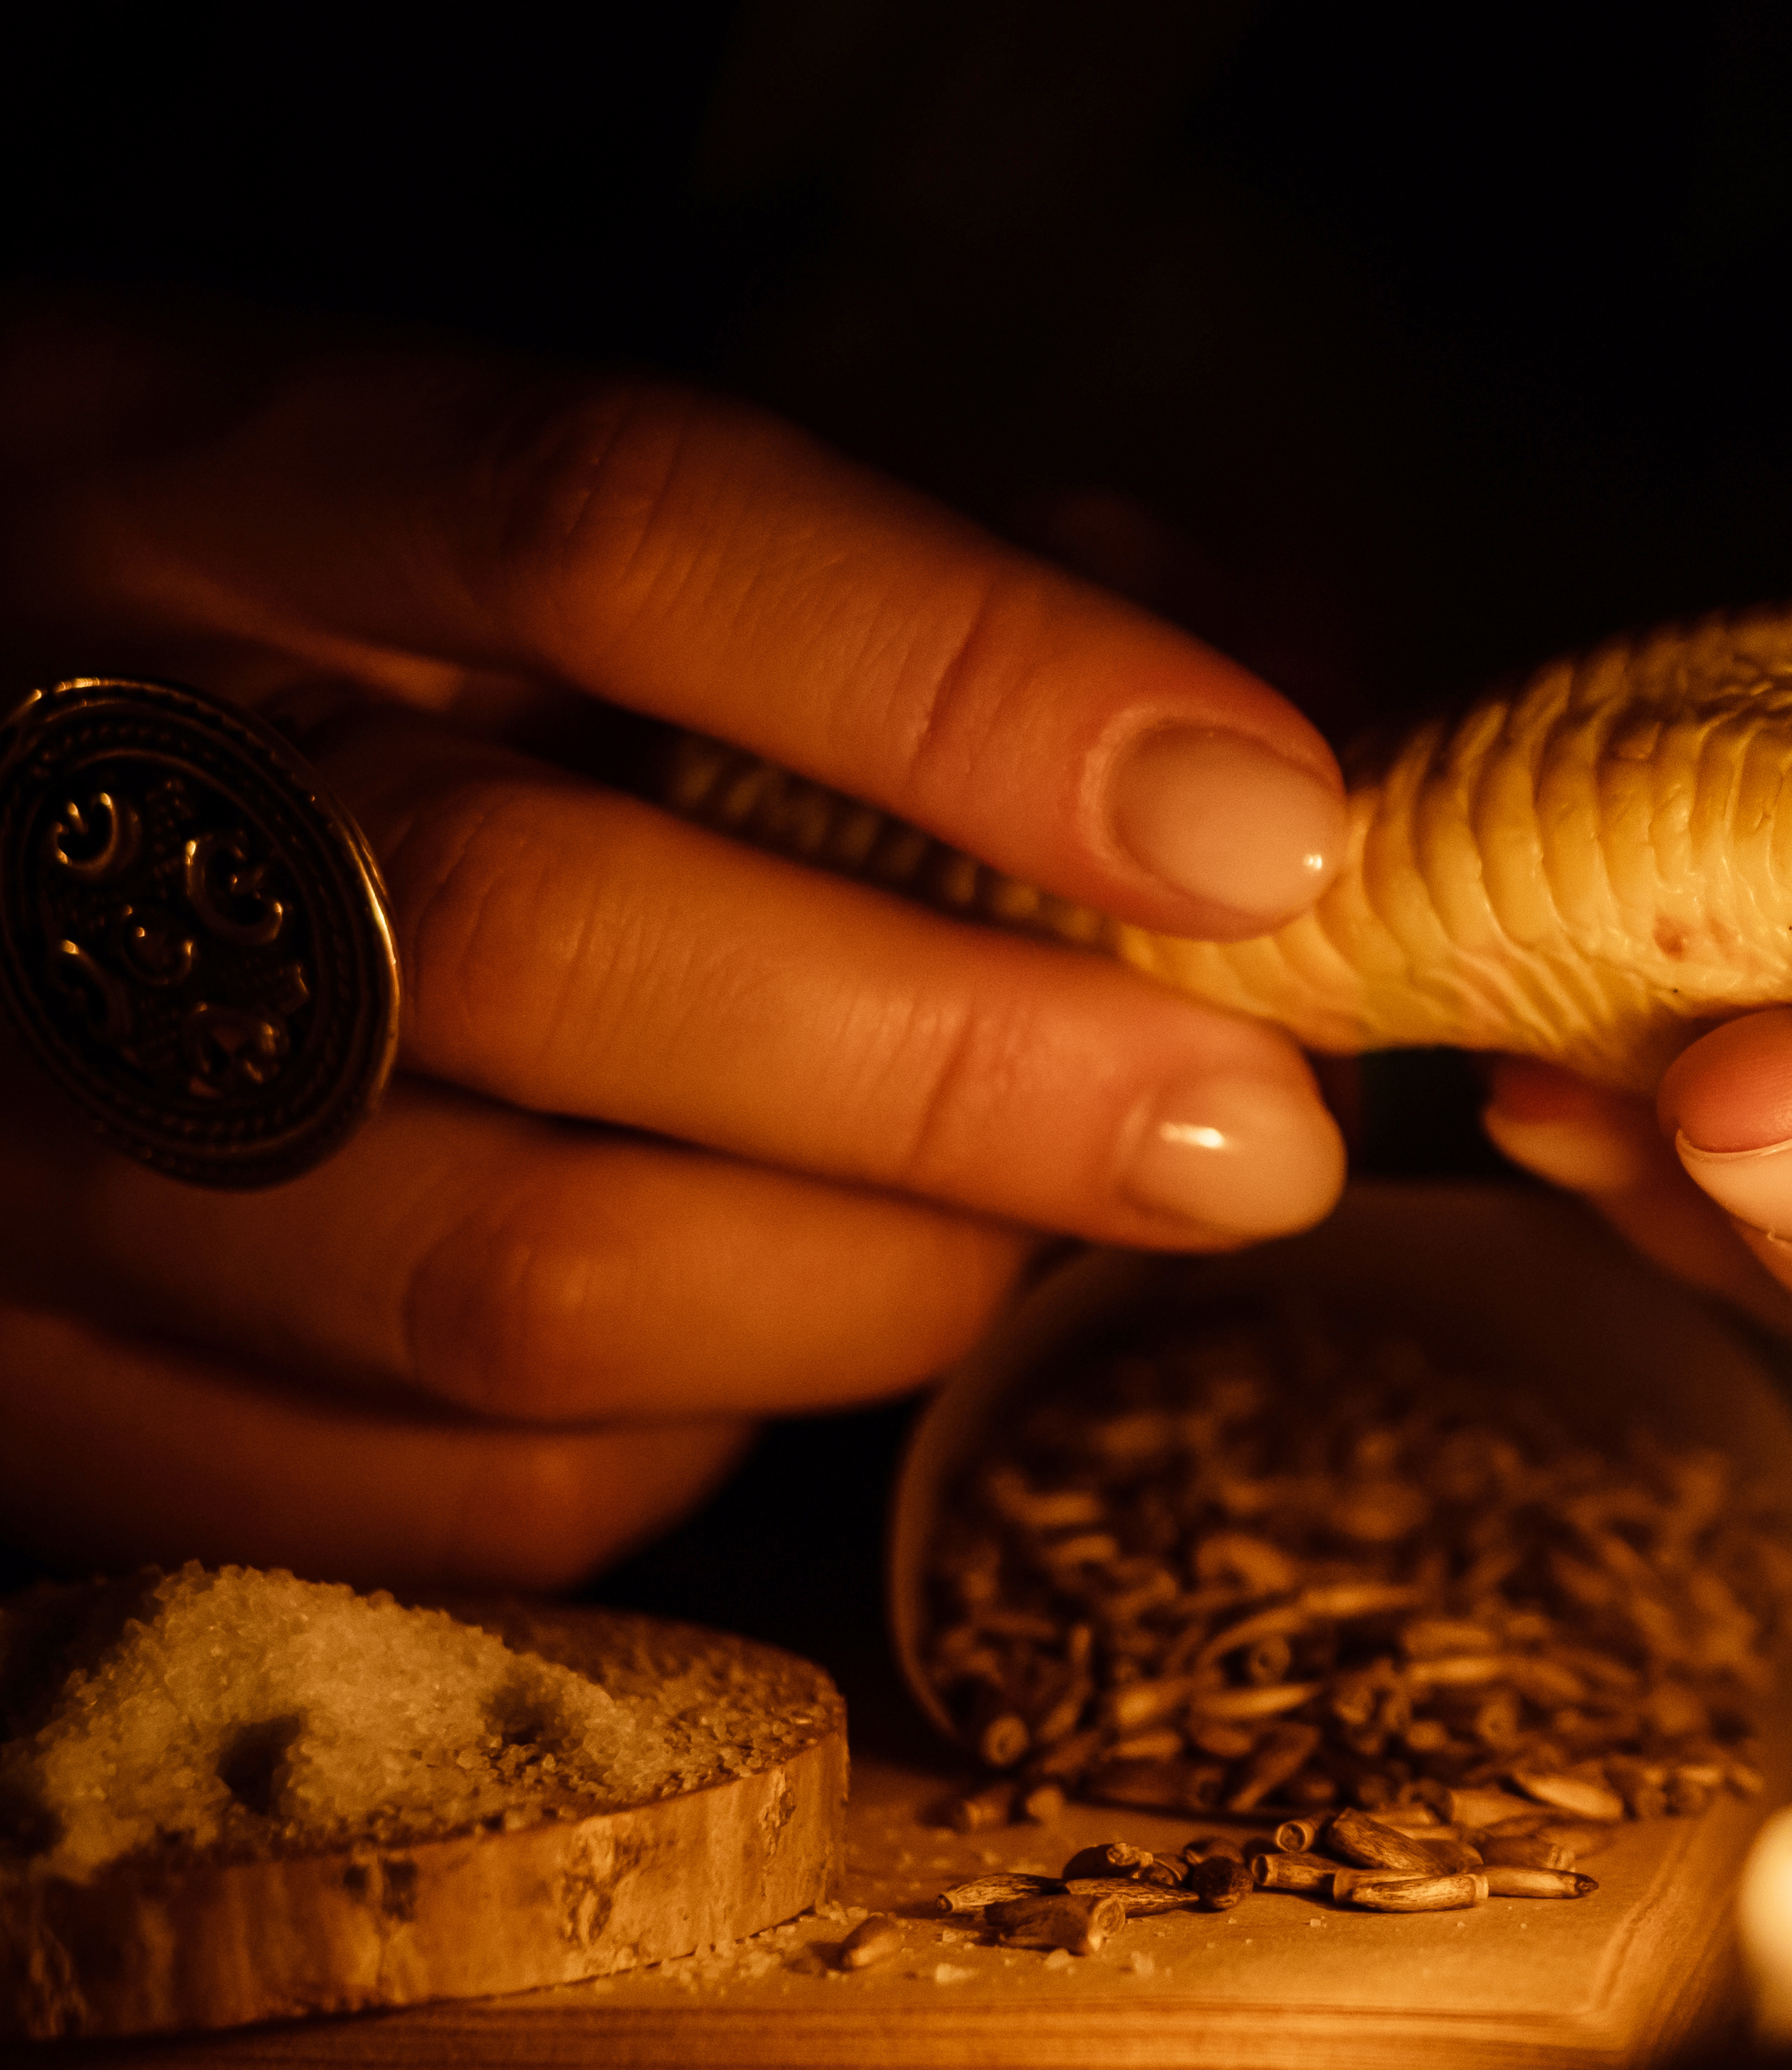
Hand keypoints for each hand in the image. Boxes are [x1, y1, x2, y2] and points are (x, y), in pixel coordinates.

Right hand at [0, 298, 1353, 1587]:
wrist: (5, 840)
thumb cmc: (383, 669)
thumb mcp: (593, 533)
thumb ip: (945, 568)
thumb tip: (1297, 701)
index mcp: (222, 481)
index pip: (610, 532)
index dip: (973, 683)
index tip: (1272, 830)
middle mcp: (87, 798)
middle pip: (545, 945)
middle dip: (974, 1070)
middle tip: (1254, 1136)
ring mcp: (27, 1137)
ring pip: (517, 1278)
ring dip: (879, 1277)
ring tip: (1028, 1226)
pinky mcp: (56, 1410)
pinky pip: (475, 1501)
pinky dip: (713, 1436)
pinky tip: (778, 1323)